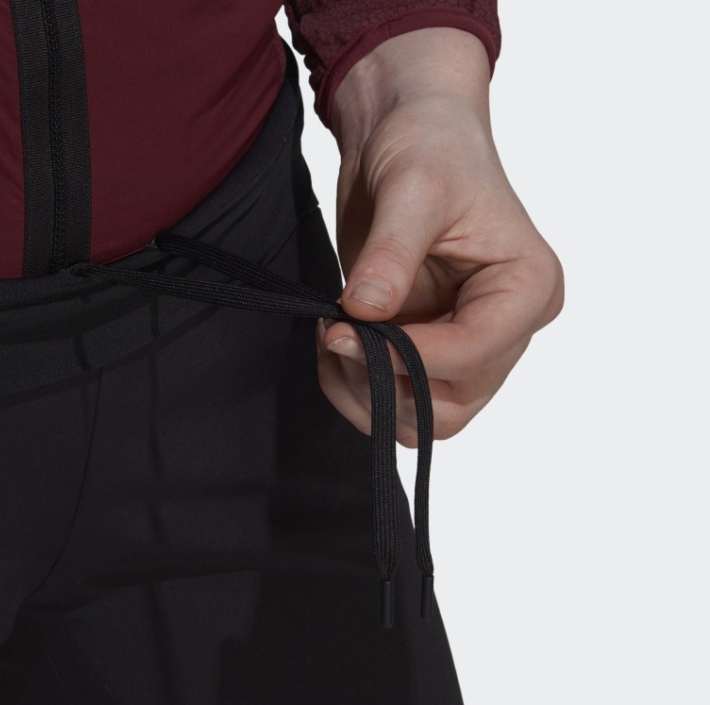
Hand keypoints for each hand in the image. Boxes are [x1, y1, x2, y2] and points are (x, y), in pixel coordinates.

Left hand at [315, 27, 563, 447]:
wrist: (406, 134)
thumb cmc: (430, 146)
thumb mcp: (413, 190)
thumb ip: (391, 256)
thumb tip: (364, 313)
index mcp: (527, 289)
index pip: (472, 356)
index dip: (405, 357)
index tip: (344, 331)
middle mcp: (504, 329)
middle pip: (451, 407)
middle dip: (386, 384)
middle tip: (335, 338)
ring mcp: (465, 345)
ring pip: (422, 416)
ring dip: (367, 393)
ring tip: (330, 338)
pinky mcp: (428, 347)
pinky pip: (396, 399)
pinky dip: (356, 387)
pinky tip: (333, 344)